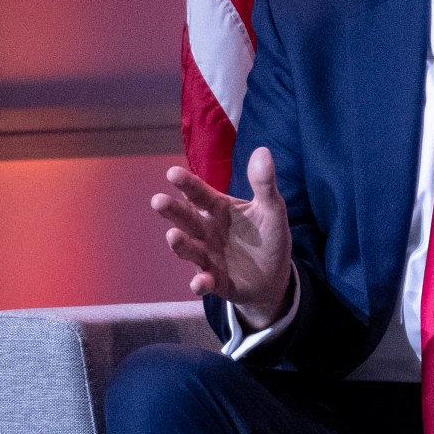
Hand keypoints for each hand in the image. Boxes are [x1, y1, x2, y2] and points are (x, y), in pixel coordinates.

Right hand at [154, 148, 294, 326]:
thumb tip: (263, 150)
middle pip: (186, 219)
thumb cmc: (268, 237)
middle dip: (172, 210)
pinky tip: (200, 282)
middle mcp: (206, 231)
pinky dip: (200, 283)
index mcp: (218, 209)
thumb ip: (264, 184)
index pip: (199, 194)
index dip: (187, 184)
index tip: (173, 172)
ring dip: (180, 244)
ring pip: (189, 250)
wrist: (275, 277)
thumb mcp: (272, 209)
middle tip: (158, 201)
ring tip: (173, 236)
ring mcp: (207, 257)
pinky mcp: (215, 281)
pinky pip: (204, 282)